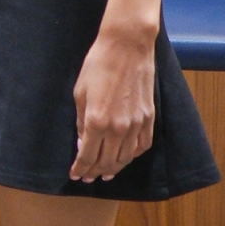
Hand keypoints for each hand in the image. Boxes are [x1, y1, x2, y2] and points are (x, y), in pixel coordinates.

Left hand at [69, 29, 154, 181]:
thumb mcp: (80, 92)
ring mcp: (136, 124)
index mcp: (96, 121)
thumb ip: (81, 121)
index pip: (87, 155)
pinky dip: (132, 156)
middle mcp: (118, 127)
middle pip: (107, 160)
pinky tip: (125, 158)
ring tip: (106, 174)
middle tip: (88, 177)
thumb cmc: (98, 66)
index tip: (75, 174)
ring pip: (125, 157)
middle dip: (95, 171)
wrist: (127, 48)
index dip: (80, 168)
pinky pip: (142, 145)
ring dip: (114, 168)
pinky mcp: (149, 118)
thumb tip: (82, 142)